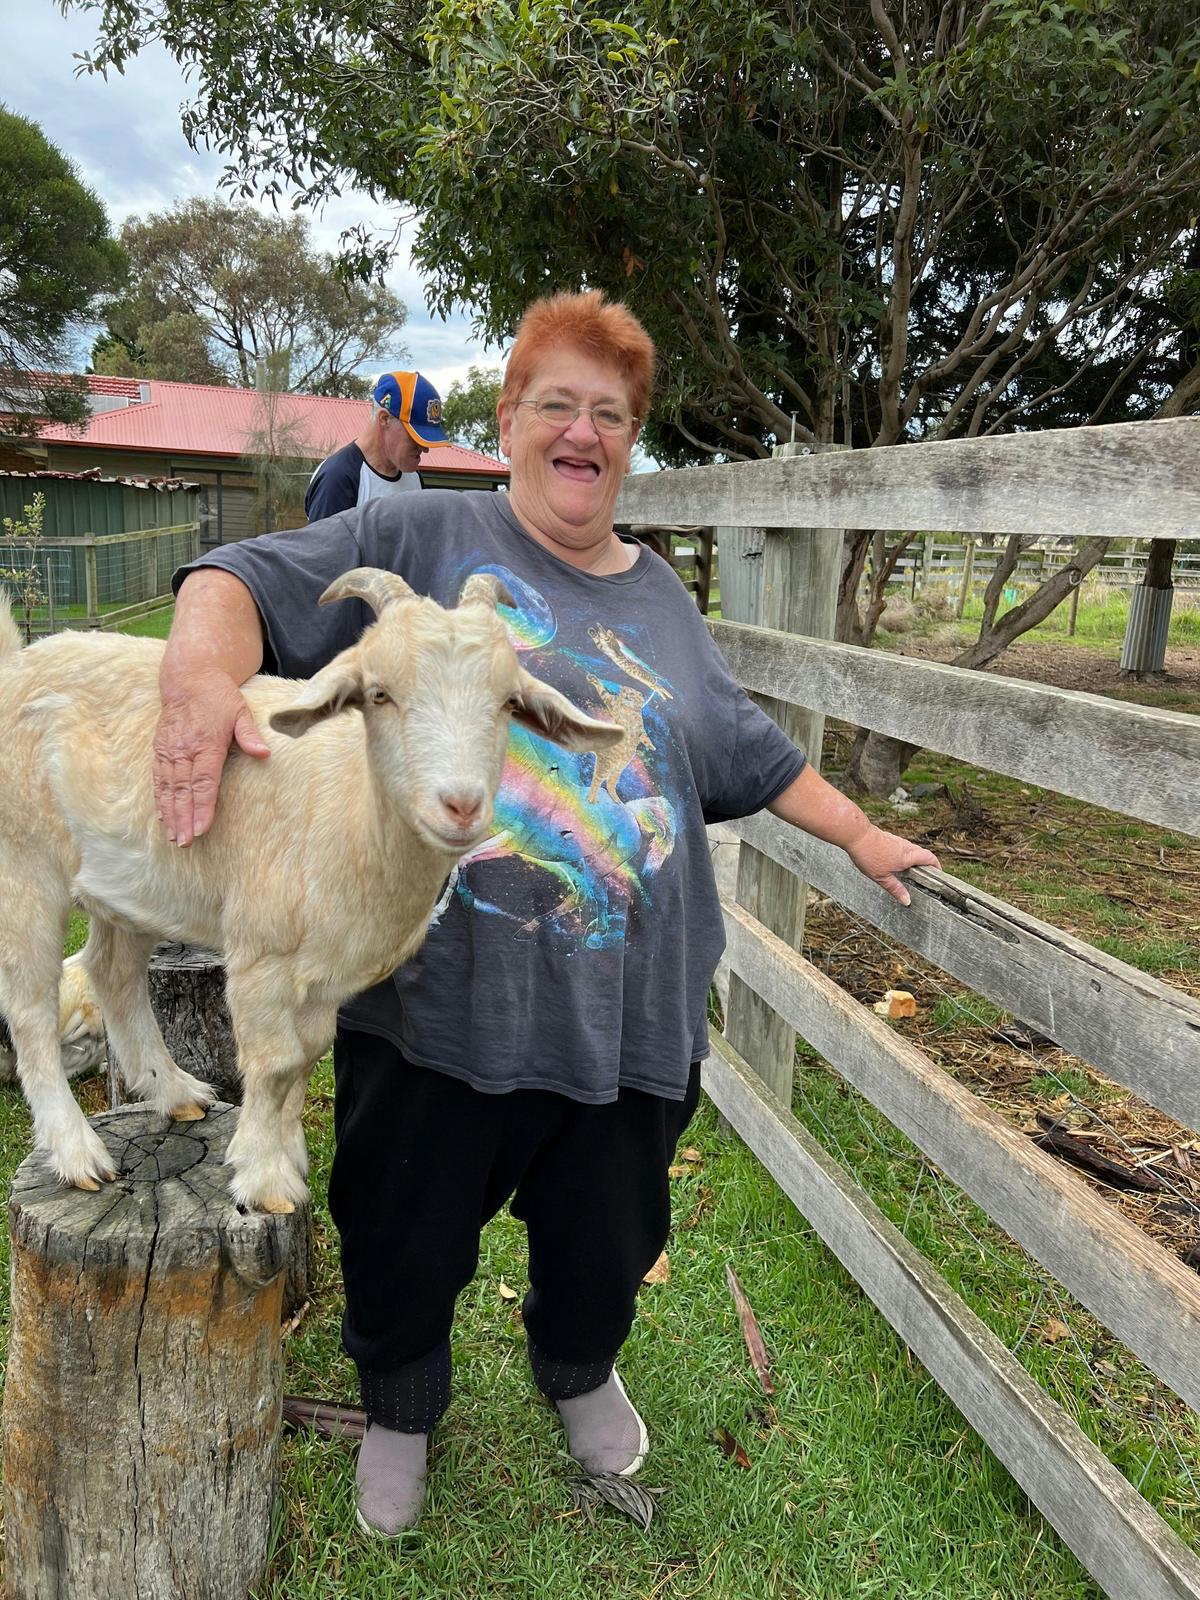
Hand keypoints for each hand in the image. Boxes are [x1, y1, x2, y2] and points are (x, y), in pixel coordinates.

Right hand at [153, 671, 269, 845]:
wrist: (188, 678)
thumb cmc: (218, 697)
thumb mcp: (240, 711)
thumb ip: (250, 734)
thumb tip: (264, 754)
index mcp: (206, 743)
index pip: (205, 781)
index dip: (203, 806)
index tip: (202, 828)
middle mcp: (184, 750)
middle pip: (184, 791)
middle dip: (184, 818)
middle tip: (186, 842)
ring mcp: (169, 751)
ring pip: (168, 789)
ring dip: (171, 815)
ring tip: (175, 838)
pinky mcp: (160, 750)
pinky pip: (158, 780)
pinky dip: (160, 800)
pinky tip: (163, 818)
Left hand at [844, 824, 940, 905]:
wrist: (857, 835)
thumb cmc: (869, 855)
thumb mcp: (882, 877)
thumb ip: (895, 889)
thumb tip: (907, 901)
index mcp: (908, 857)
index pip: (930, 859)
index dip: (937, 866)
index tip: (938, 873)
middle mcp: (906, 847)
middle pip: (923, 853)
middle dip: (926, 863)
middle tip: (925, 874)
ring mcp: (898, 841)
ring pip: (912, 849)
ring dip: (915, 858)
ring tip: (910, 870)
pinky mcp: (889, 838)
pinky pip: (902, 846)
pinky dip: (904, 853)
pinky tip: (895, 861)